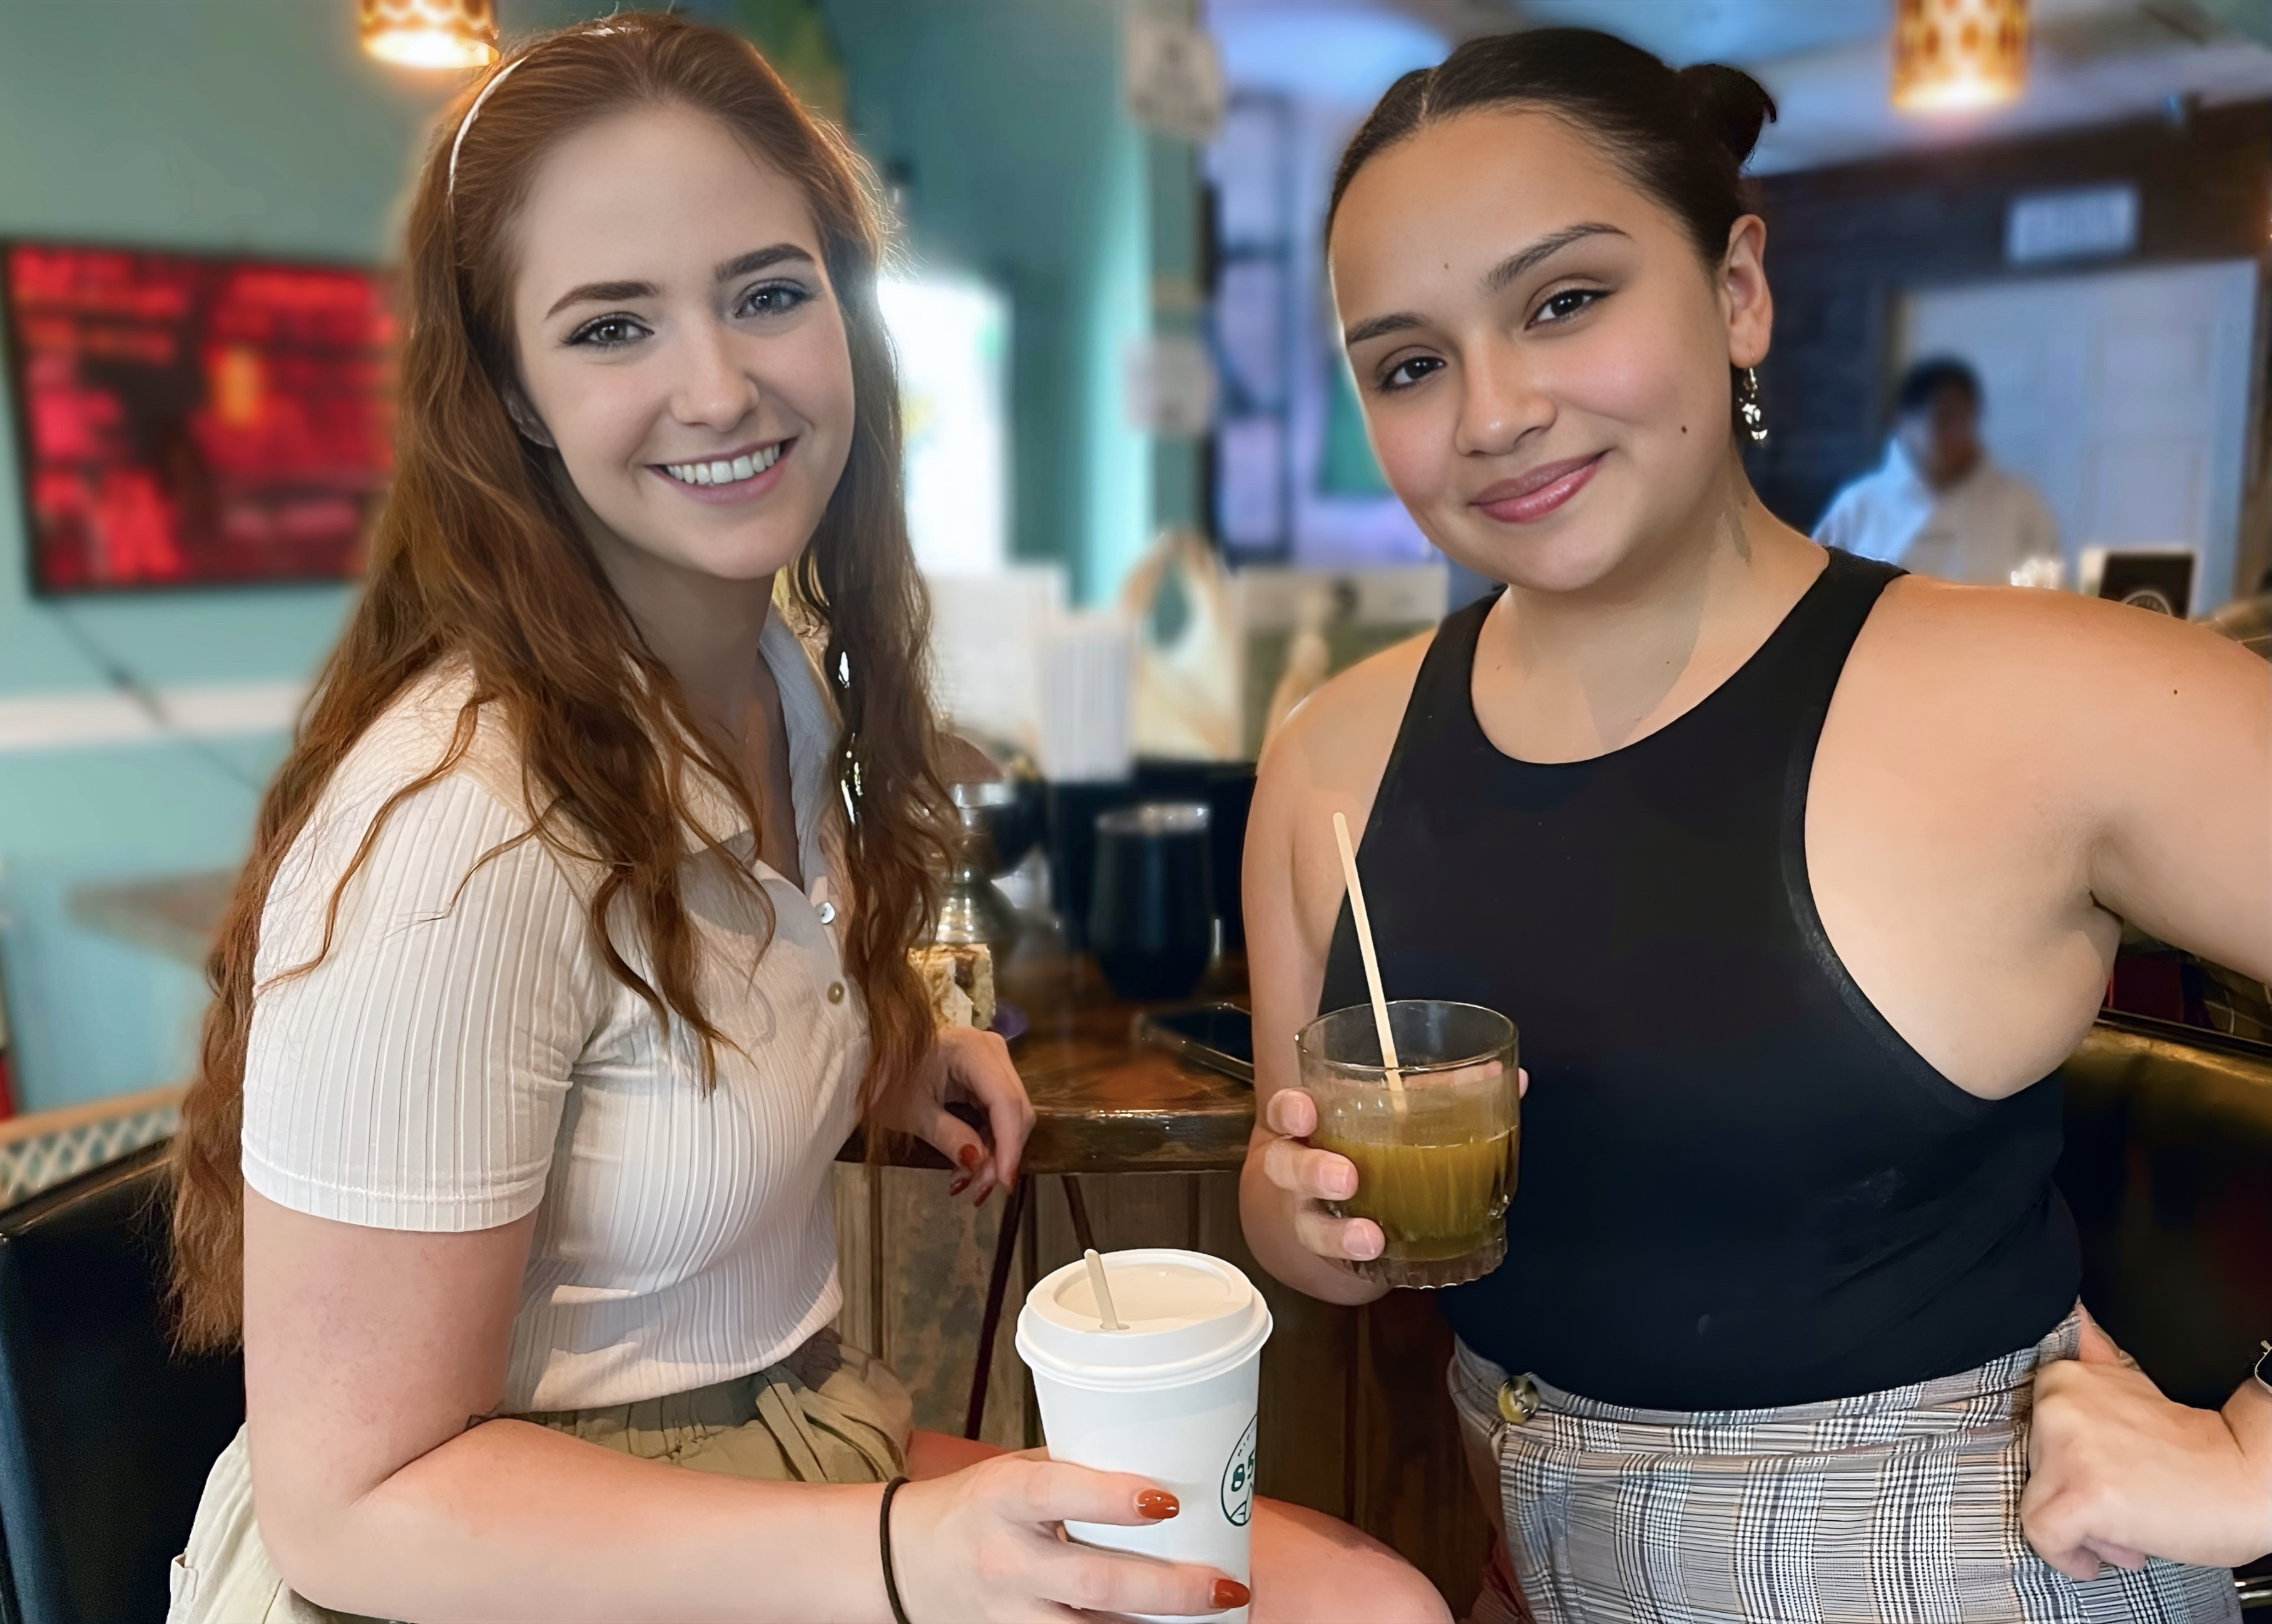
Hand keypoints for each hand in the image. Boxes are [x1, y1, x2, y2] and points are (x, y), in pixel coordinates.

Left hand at [877, 1026, 1032, 1204]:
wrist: (869, 1060)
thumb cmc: (884, 1079)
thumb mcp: (914, 1114)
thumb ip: (951, 1138)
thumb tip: (979, 1163)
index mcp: (971, 1050)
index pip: (1005, 1102)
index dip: (1009, 1145)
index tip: (1003, 1182)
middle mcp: (989, 1049)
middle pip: (1014, 1109)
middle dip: (1001, 1153)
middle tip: (980, 1189)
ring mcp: (991, 1059)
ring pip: (1011, 1113)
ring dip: (995, 1150)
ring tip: (970, 1180)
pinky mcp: (986, 1073)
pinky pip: (999, 1111)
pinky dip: (988, 1139)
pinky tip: (970, 1161)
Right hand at [891, 1453, 1251, 1621]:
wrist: (900, 1562)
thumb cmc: (974, 1506)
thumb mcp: (1013, 1472)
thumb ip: (1077, 1472)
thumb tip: (1166, 1460)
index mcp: (1004, 1498)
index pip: (1058, 1494)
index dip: (1114, 1499)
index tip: (1169, 1500)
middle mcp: (1006, 1560)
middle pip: (1094, 1585)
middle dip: (1168, 1590)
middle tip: (1226, 1585)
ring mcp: (1008, 1614)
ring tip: (1215, 1619)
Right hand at [1255, 1068, 1526, 1264]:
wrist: (1329, 1210)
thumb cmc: (1366, 1148)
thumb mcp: (1391, 1114)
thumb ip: (1444, 1093)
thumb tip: (1512, 1077)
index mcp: (1312, 1127)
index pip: (1285, 1112)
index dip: (1289, 1111)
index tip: (1305, 1113)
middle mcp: (1302, 1172)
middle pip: (1287, 1168)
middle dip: (1312, 1171)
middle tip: (1346, 1177)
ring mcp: (1312, 1216)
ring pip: (1310, 1224)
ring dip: (1338, 1232)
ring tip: (1370, 1237)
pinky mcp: (1333, 1254)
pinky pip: (1337, 1261)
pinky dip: (1360, 1260)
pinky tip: (1384, 1258)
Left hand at [2022, 1305, 2271, 1579]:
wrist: (2249, 1479)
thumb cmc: (2196, 1450)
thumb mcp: (2130, 1392)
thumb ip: (2094, 1368)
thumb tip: (2073, 1320)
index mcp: (2065, 1379)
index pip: (2032, 1435)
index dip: (2070, 1464)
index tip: (2103, 1474)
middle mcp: (2057, 1404)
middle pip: (2034, 1470)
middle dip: (2076, 1495)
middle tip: (2128, 1498)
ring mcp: (2066, 1448)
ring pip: (2038, 1504)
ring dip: (2082, 1526)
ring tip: (2131, 1521)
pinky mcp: (2081, 1493)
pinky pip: (2044, 1534)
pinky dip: (2071, 1555)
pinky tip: (2111, 1552)